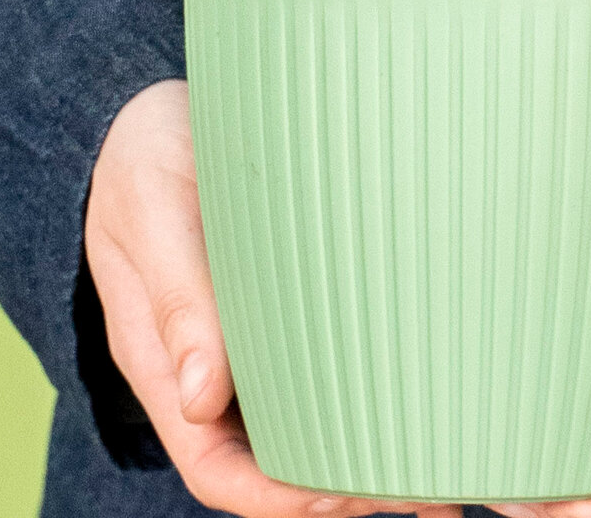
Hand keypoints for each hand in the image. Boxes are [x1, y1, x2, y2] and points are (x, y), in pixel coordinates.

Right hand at [85, 79, 460, 517]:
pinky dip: (371, 387)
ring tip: (447, 468)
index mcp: (163, 361)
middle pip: (272, 460)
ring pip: (305, 418)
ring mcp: (246, 336)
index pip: (214, 465)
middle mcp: (207, 365)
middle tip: (424, 491)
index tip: (342, 497)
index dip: (278, 497)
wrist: (147, 111)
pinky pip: (323, 360)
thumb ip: (176, 297)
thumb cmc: (143, 154)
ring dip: (368, 448)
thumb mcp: (150, 210)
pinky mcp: (279, 299)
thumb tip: (203, 399)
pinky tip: (427, 392)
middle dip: (343, 489)